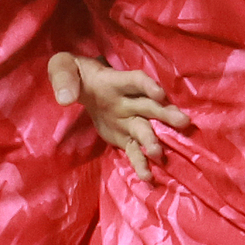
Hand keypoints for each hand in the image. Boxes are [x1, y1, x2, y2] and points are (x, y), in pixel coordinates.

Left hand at [48, 52, 187, 184]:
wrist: (83, 87)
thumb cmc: (73, 74)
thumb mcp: (62, 67)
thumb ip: (64, 80)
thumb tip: (65, 99)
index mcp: (114, 82)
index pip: (135, 81)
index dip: (148, 86)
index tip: (160, 94)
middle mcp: (127, 101)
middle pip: (149, 106)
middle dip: (164, 114)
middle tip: (182, 123)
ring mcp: (128, 120)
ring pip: (145, 130)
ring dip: (153, 141)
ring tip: (159, 155)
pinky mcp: (124, 137)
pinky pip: (133, 150)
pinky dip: (140, 163)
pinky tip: (147, 176)